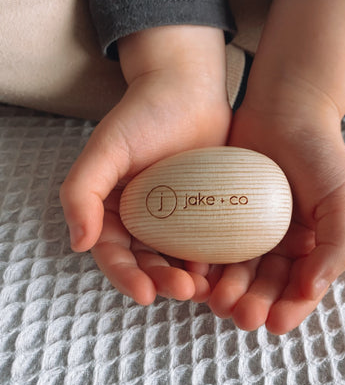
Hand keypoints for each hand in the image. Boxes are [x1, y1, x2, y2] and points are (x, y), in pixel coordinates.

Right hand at [60, 26, 230, 303]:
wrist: (188, 90)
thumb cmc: (143, 114)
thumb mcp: (106, 148)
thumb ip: (81, 191)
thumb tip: (79, 242)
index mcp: (112, 210)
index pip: (113, 253)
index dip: (126, 277)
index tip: (145, 294)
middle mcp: (142, 219)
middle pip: (149, 263)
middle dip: (163, 282)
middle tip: (186, 290)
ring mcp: (175, 218)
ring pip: (179, 260)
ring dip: (190, 279)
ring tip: (206, 288)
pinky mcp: (204, 211)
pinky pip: (208, 242)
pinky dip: (213, 260)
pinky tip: (225, 268)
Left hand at [209, 0, 344, 333]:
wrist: (284, 110)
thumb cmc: (320, 154)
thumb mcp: (341, 199)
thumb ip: (338, 246)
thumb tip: (312, 290)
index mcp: (309, 246)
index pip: (300, 288)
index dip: (288, 309)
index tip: (273, 323)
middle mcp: (277, 244)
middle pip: (264, 285)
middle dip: (252, 304)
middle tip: (240, 315)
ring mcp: (247, 230)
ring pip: (235, 270)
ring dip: (226, 289)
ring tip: (216, 299)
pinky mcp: (219, 214)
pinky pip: (210, 243)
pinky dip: (204, 260)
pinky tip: (197, 271)